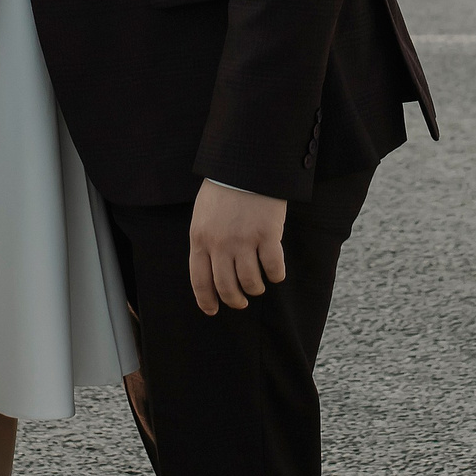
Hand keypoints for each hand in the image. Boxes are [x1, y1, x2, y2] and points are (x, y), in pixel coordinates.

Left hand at [187, 180, 286, 314]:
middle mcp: (220, 244)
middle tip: (240, 302)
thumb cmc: (224, 188)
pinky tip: (276, 273)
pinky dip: (276, 275)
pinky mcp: (267, 235)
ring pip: (250, 282)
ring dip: (255, 288)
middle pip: (226, 287)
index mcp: (200, 238)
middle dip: (234, 300)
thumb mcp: (203, 215)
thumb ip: (204, 240)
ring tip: (258, 285)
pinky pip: (273, 268)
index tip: (213, 310)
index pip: (200, 280)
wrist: (246, 165)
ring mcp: (244, 241)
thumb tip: (210, 268)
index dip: (206, 300)